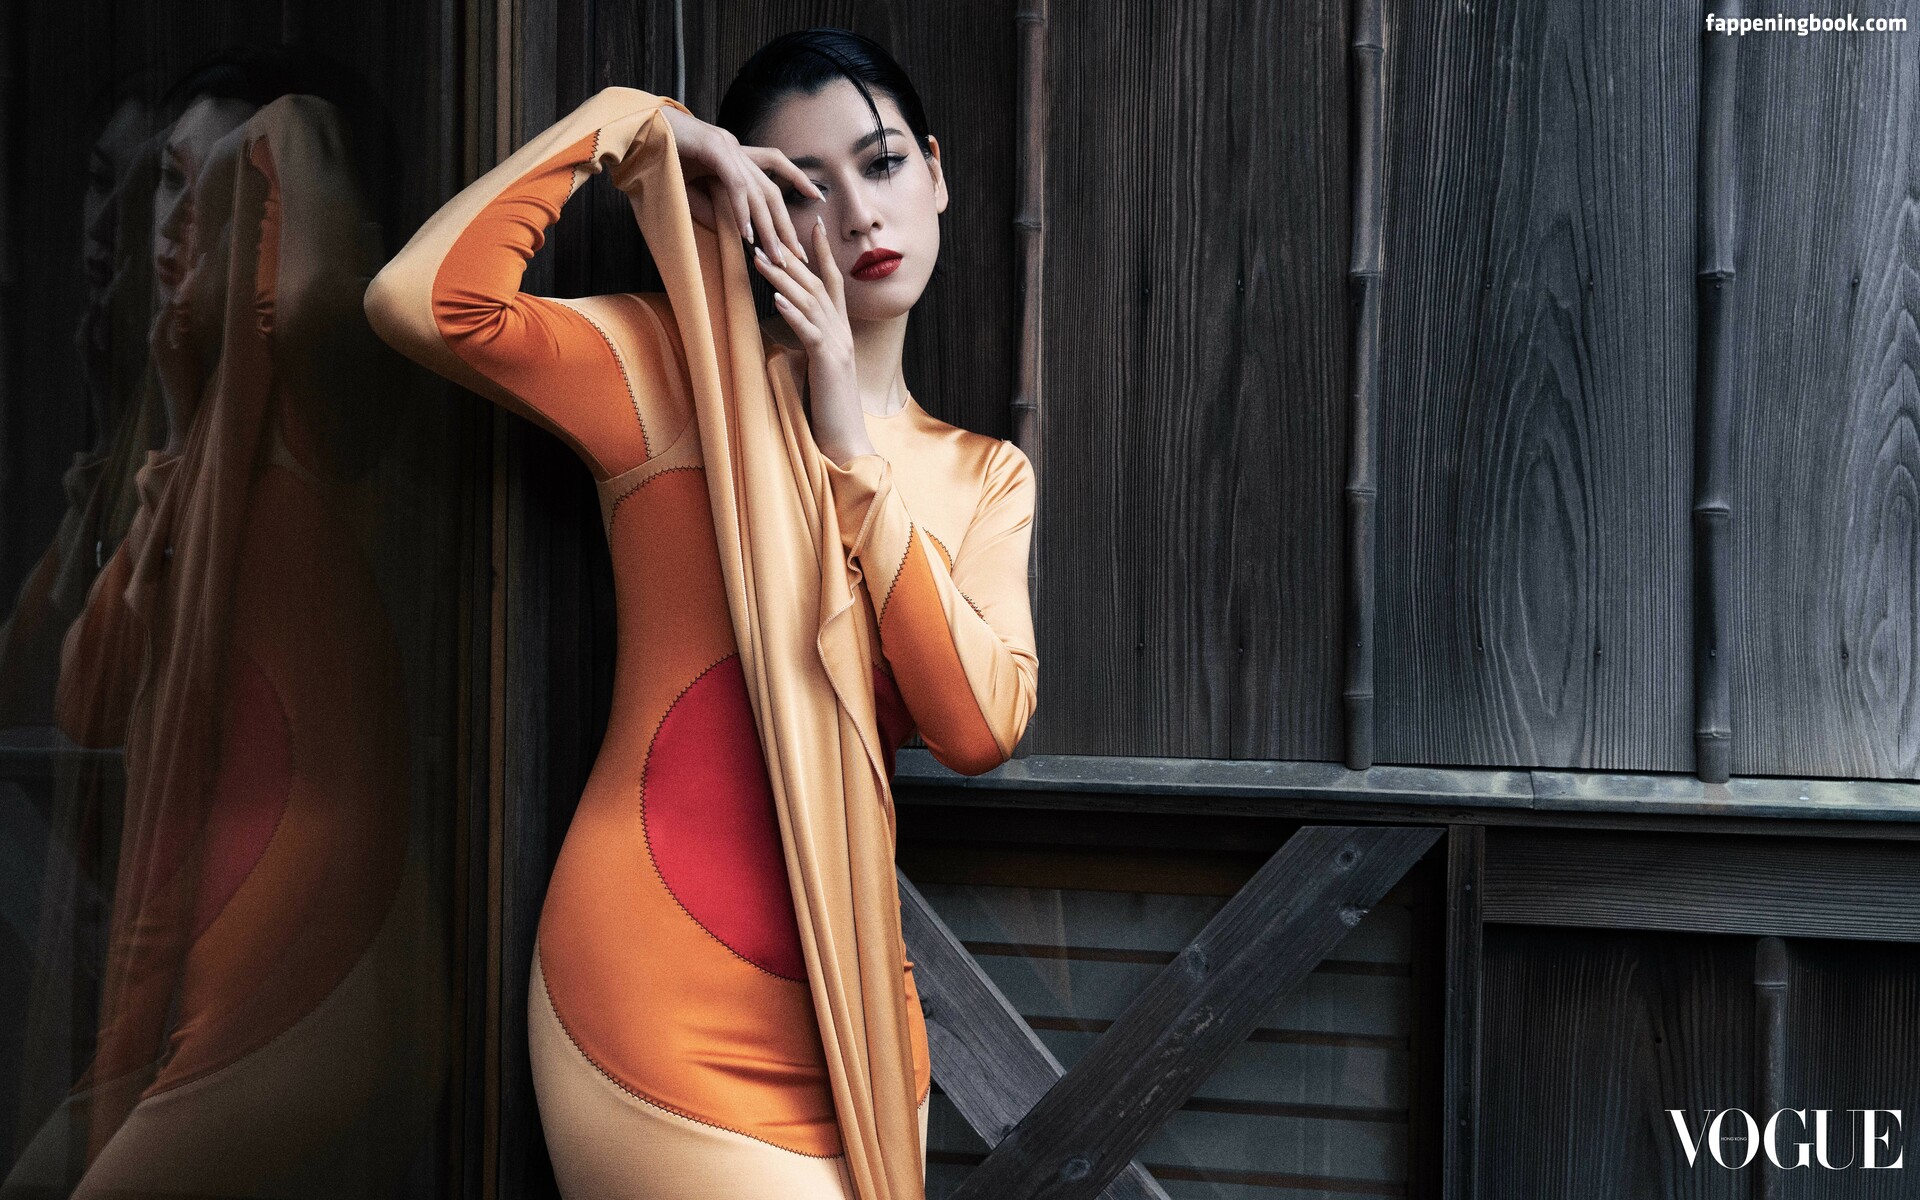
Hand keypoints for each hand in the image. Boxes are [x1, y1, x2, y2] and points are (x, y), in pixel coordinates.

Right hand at [659, 106, 817, 267]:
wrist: (635, 126)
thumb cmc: (658, 155)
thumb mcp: (688, 189)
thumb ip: (709, 207)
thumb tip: (731, 231)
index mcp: (734, 154)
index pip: (775, 170)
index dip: (798, 183)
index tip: (813, 205)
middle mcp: (736, 149)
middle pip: (772, 191)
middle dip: (786, 227)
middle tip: (799, 256)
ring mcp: (727, 147)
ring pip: (758, 192)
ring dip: (769, 228)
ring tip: (777, 256)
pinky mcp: (713, 148)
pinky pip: (735, 185)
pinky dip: (742, 211)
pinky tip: (747, 235)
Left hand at [753, 217, 872, 462]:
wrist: (846, 442)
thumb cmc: (827, 410)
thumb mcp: (817, 370)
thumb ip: (808, 346)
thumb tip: (789, 331)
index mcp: (841, 333)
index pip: (833, 283)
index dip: (823, 253)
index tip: (812, 225)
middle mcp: (843, 334)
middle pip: (818, 285)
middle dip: (792, 259)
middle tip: (767, 236)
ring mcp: (838, 347)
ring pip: (811, 303)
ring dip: (784, 279)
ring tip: (761, 259)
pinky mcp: (829, 364)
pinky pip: (810, 332)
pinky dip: (793, 313)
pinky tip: (777, 298)